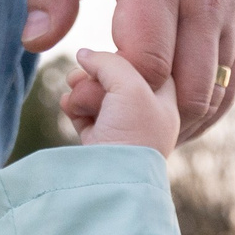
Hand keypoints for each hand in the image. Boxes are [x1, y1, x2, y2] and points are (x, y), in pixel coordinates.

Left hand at [25, 0, 234, 141]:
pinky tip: (167, 117)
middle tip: (103, 111)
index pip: (147, 62)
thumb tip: (36, 42)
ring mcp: (231, 13)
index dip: (114, 90)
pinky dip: (201, 111)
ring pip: (212, 97)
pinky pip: (231, 85)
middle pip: (186, 92)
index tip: (83, 83)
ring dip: (172, 120)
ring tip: (131, 116)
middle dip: (143, 115)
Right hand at [64, 48, 181, 153]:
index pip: (149, 66)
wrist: (113, 180)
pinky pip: (84, 113)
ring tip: (75, 97)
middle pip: (117, 79)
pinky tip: (69, 106)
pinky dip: (74, 107)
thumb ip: (108, 61)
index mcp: (165, 103)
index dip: (126, 57)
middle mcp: (145, 116)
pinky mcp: (99, 141)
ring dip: (82, 91)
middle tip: (80, 76)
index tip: (112, 57)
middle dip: (95, 75)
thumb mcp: (130, 85)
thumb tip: (84, 54)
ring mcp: (121, 129)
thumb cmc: (133, 133)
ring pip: (98, 94)